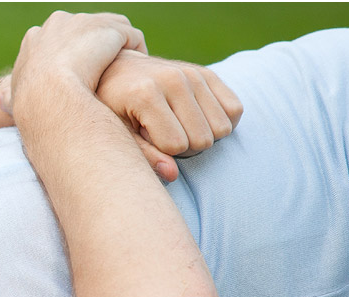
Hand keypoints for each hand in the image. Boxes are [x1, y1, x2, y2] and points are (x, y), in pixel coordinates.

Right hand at [10, 11, 146, 109]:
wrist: (48, 96)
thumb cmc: (31, 105)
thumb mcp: (15, 100)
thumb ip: (11, 97)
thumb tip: (2, 100)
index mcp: (36, 38)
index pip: (61, 40)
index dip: (72, 59)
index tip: (79, 80)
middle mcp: (60, 22)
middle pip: (88, 31)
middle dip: (97, 51)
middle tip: (106, 79)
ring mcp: (86, 22)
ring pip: (112, 32)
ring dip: (119, 51)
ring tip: (126, 76)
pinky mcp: (110, 28)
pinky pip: (131, 38)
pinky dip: (135, 54)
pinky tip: (136, 74)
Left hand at [96, 51, 242, 181]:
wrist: (118, 70)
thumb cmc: (113, 108)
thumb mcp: (118, 134)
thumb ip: (144, 155)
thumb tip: (173, 175)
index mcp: (145, 95)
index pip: (175, 146)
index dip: (163, 153)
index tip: (147, 139)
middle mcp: (173, 80)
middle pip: (202, 140)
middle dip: (185, 149)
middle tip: (163, 136)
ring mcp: (193, 74)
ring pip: (221, 128)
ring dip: (202, 136)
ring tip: (177, 126)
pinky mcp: (207, 74)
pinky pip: (234, 110)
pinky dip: (221, 123)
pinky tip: (197, 121)